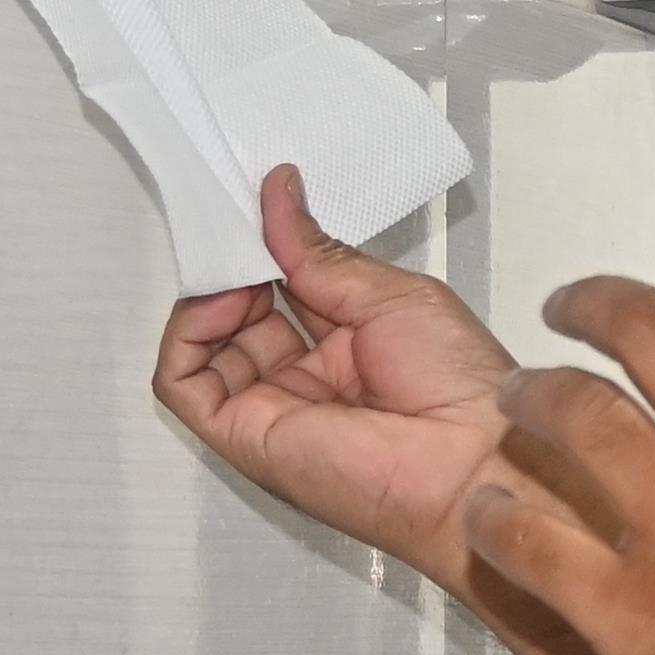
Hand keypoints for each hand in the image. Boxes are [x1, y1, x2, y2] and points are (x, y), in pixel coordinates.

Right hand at [153, 166, 516, 585]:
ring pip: (204, 346)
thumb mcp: (391, 293)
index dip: (267, 246)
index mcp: (350, 348)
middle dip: (234, 264)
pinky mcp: (245, 435)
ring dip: (209, 295)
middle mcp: (308, 379)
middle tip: (242, 225)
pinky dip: (186, 337)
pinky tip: (223, 304)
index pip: (284, 287)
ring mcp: (273, 407)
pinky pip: (183, 385)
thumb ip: (321, 253)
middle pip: (241, 313)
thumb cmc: (460, 386)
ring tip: (241, 270)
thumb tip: (279, 194)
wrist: (472, 460)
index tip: (260, 200)